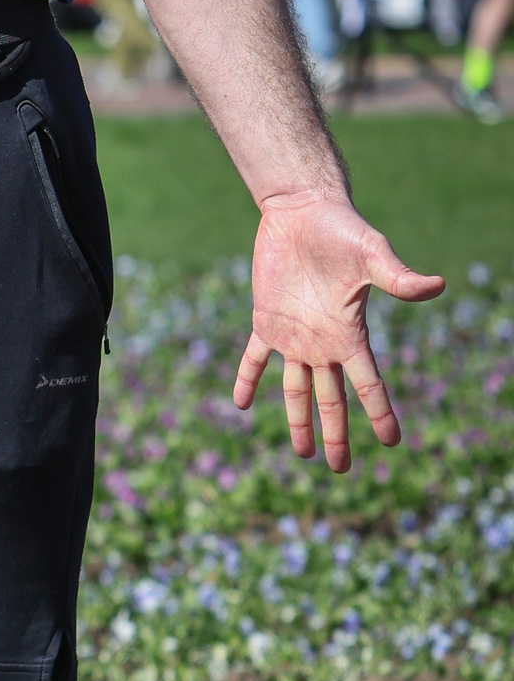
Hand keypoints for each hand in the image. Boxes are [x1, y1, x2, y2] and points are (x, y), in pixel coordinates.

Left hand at [233, 189, 444, 469]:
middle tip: (340, 468)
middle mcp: (323, 342)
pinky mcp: (265, 320)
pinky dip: (248, 379)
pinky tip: (241, 402)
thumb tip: (438, 286)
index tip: (392, 442)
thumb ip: (398, 277)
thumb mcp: (372, 255)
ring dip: (297, 420)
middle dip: (336, 434)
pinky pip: (255, 358)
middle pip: (331, 399)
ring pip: (296, 389)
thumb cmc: (342, 230)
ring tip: (302, 453)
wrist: (302, 211)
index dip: (381, 413)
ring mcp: (294, 335)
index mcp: (350, 334)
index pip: (369, 383)